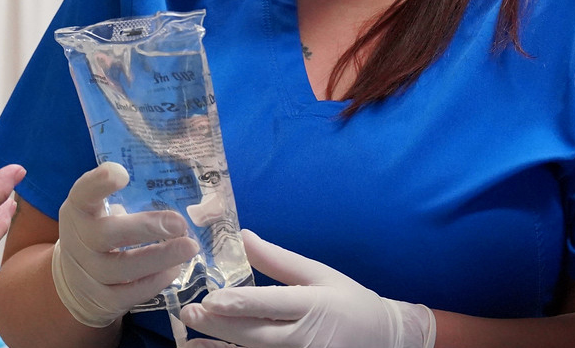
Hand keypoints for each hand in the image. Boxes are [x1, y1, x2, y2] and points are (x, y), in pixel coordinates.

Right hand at [52, 162, 201, 327]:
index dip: (99, 183)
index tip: (123, 173)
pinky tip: (174, 269)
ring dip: (160, 257)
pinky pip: (131, 293)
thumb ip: (126, 200)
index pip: (83, 194)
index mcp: (78, 212)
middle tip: (180, 223)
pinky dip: (155, 281)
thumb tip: (179, 190)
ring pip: (123, 268)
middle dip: (145, 228)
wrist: (75, 283)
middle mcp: (78, 242)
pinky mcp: (103, 300)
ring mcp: (88, 274)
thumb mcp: (99, 213)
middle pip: (107, 234)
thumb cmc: (97, 235)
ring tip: (189, 247)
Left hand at [178, 230, 434, 347]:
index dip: (239, 304)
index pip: (270, 305)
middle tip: (190, 314)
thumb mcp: (320, 275)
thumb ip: (278, 260)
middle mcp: (305, 338)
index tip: (210, 300)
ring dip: (221, 347)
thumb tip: (242, 237)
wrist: (384, 339)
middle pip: (254, 334)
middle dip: (219, 326)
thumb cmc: (350, 303)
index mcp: (313, 305)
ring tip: (192, 340)